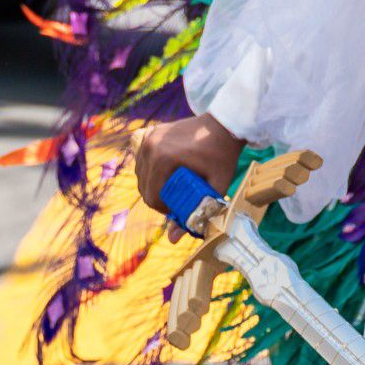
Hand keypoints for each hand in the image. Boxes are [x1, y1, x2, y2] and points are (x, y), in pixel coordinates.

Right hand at [131, 112, 245, 216]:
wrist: (224, 124)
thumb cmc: (222, 155)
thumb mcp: (214, 186)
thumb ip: (195, 212)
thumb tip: (172, 239)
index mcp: (163, 159)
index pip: (152, 197)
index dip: (165, 209)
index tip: (181, 208)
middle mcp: (150, 147)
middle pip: (143, 188)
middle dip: (159, 199)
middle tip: (179, 199)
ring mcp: (147, 139)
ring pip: (140, 176)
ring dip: (153, 186)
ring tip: (174, 187)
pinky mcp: (149, 134)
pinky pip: (142, 161)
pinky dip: (151, 171)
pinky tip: (168, 173)